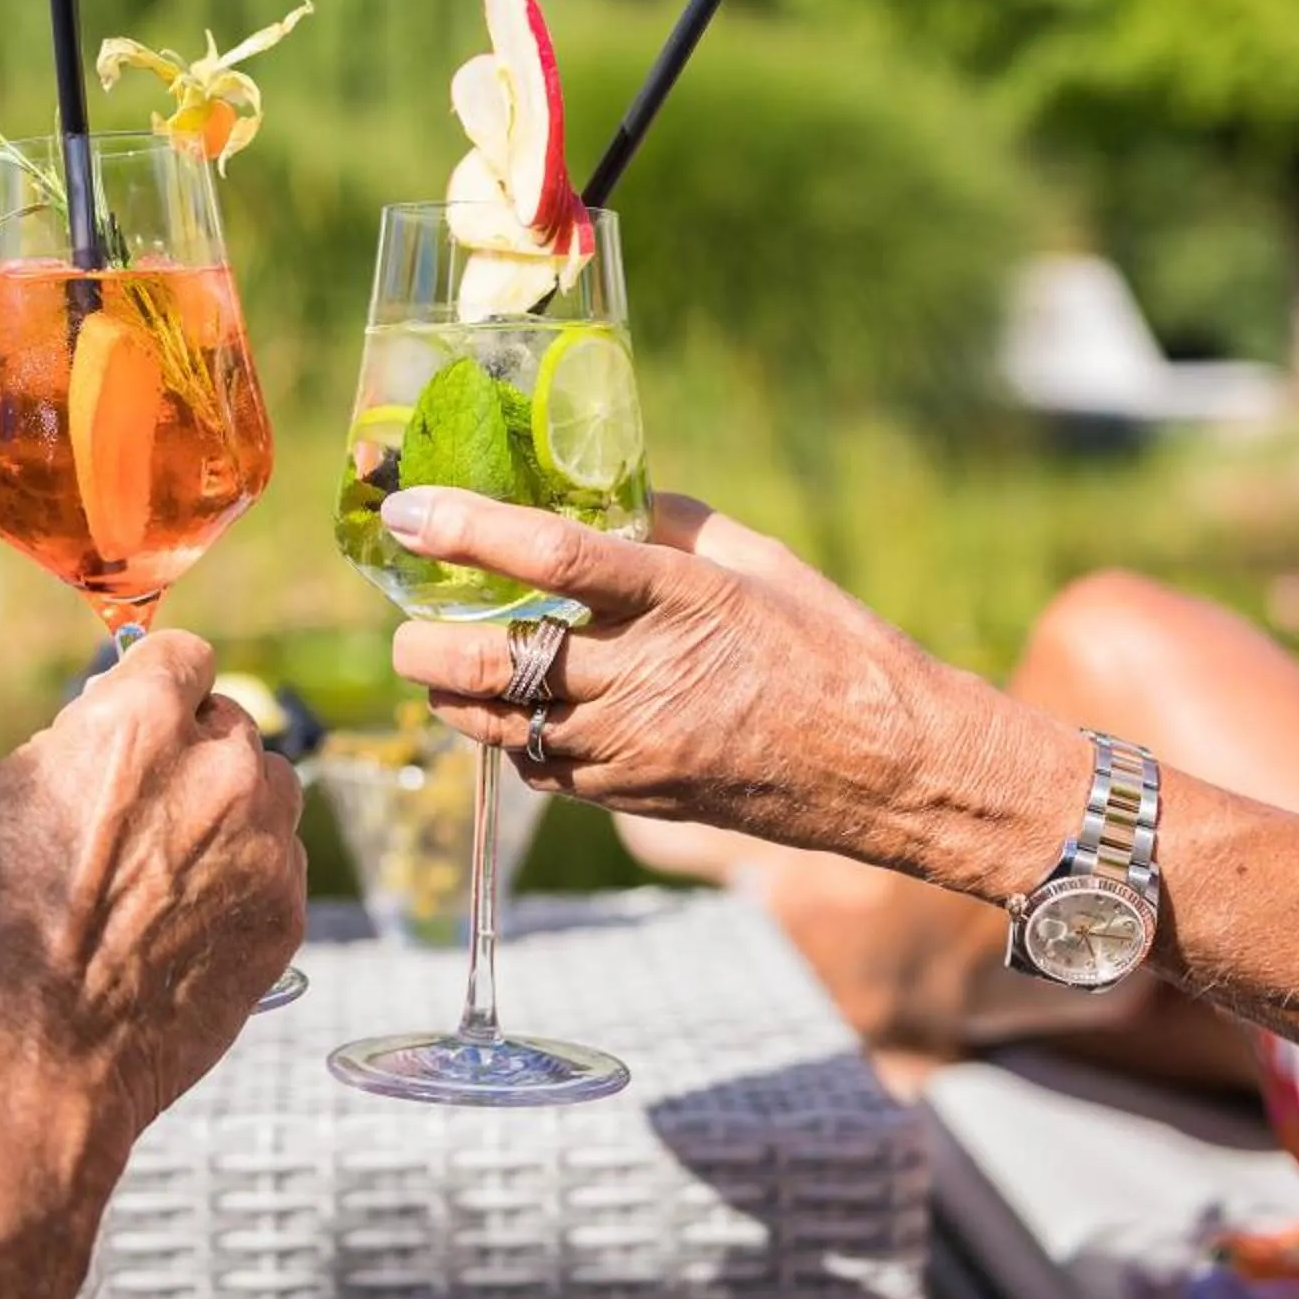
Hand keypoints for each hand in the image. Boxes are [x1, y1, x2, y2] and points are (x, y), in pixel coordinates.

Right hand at [0, 631, 304, 1158]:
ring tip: (161, 877)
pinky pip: (278, 868)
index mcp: (138, 725)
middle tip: (138, 813)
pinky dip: (240, 883)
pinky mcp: (286, 920)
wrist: (24, 1073)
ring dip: (228, 815)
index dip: (156, 685)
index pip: (184, 656)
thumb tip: (101, 731)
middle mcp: (219, 774)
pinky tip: (179, 929)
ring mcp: (265, 850)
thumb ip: (68, 745)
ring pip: (268, 794)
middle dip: (191, 754)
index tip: (143, 712)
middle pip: (231, 725)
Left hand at [380, 487, 1078, 879]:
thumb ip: (670, 525)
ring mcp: (635, 749)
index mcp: (682, 601)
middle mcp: (647, 678)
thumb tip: (598, 500)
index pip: (551, 559)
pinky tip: (508, 709)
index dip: (467, 530)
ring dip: (452, 692)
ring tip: (437, 660)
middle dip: (425, 639)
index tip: (409, 511)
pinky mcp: (634, 799)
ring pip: (500, 726)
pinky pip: (538, 770)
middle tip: (404, 616)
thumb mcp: (759, 562)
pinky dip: (506, 736)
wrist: (894, 769)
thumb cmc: (836, 649)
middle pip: (497, 662)